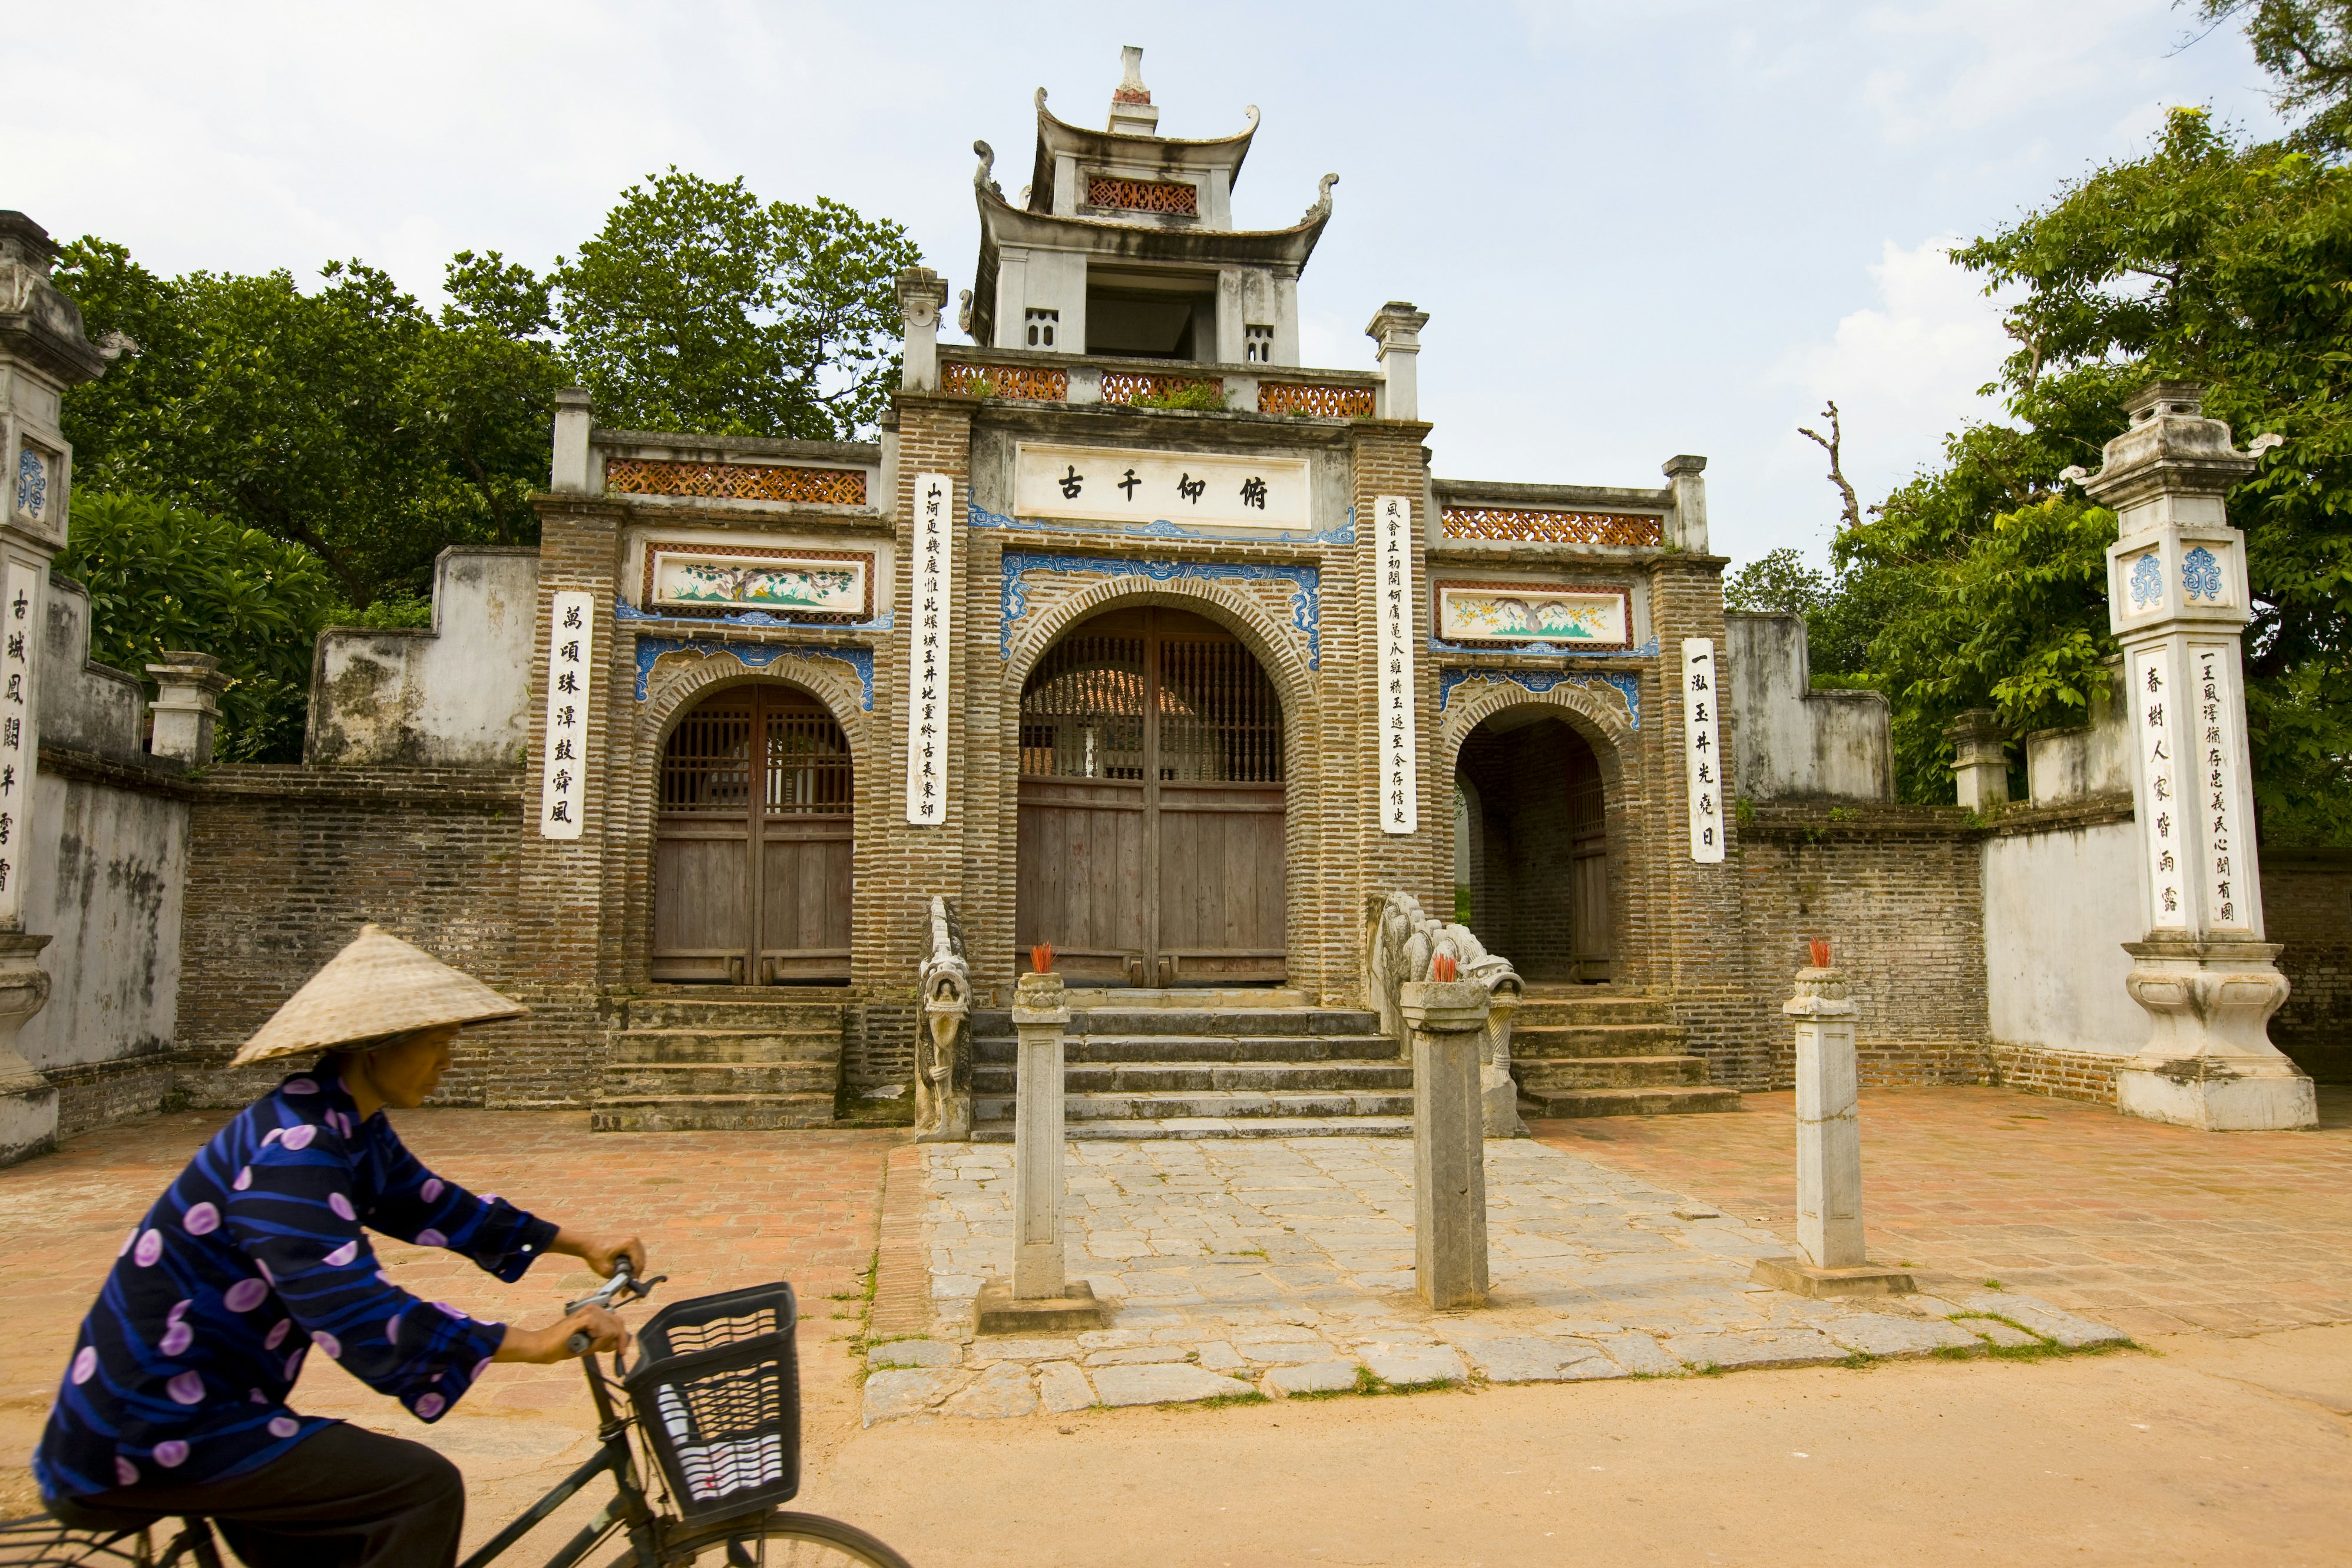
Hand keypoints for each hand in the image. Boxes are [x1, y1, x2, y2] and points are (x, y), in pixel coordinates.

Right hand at [494, 1305, 630, 1363]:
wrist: (543, 1347)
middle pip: (617, 1323)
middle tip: (615, 1353)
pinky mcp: (584, 1319)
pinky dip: (598, 1342)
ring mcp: (588, 1312)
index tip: (622, 1350)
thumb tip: (620, 1342)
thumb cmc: (563, 1345)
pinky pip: (604, 1332)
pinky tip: (586, 1344)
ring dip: (603, 1343)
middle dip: (619, 1340)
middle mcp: (592, 1308)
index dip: (621, 1335)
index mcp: (593, 1311)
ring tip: (587, 1346)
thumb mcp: (588, 1343)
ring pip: (612, 1330)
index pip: (616, 1320)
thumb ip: (603, 1339)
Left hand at [553, 1229, 646, 1280]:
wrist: (587, 1244)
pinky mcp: (629, 1241)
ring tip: (626, 1280)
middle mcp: (634, 1240)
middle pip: (641, 1262)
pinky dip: (632, 1264)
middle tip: (626, 1288)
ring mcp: (633, 1239)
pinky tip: (626, 1271)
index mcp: (630, 1244)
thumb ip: (619, 1277)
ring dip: (634, 1270)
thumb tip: (627, 1284)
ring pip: (639, 1259)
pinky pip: (636, 1255)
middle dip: (634, 1275)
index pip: (639, 1265)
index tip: (628, 1289)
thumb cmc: (595, 1254)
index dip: (634, 1278)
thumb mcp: (606, 1270)